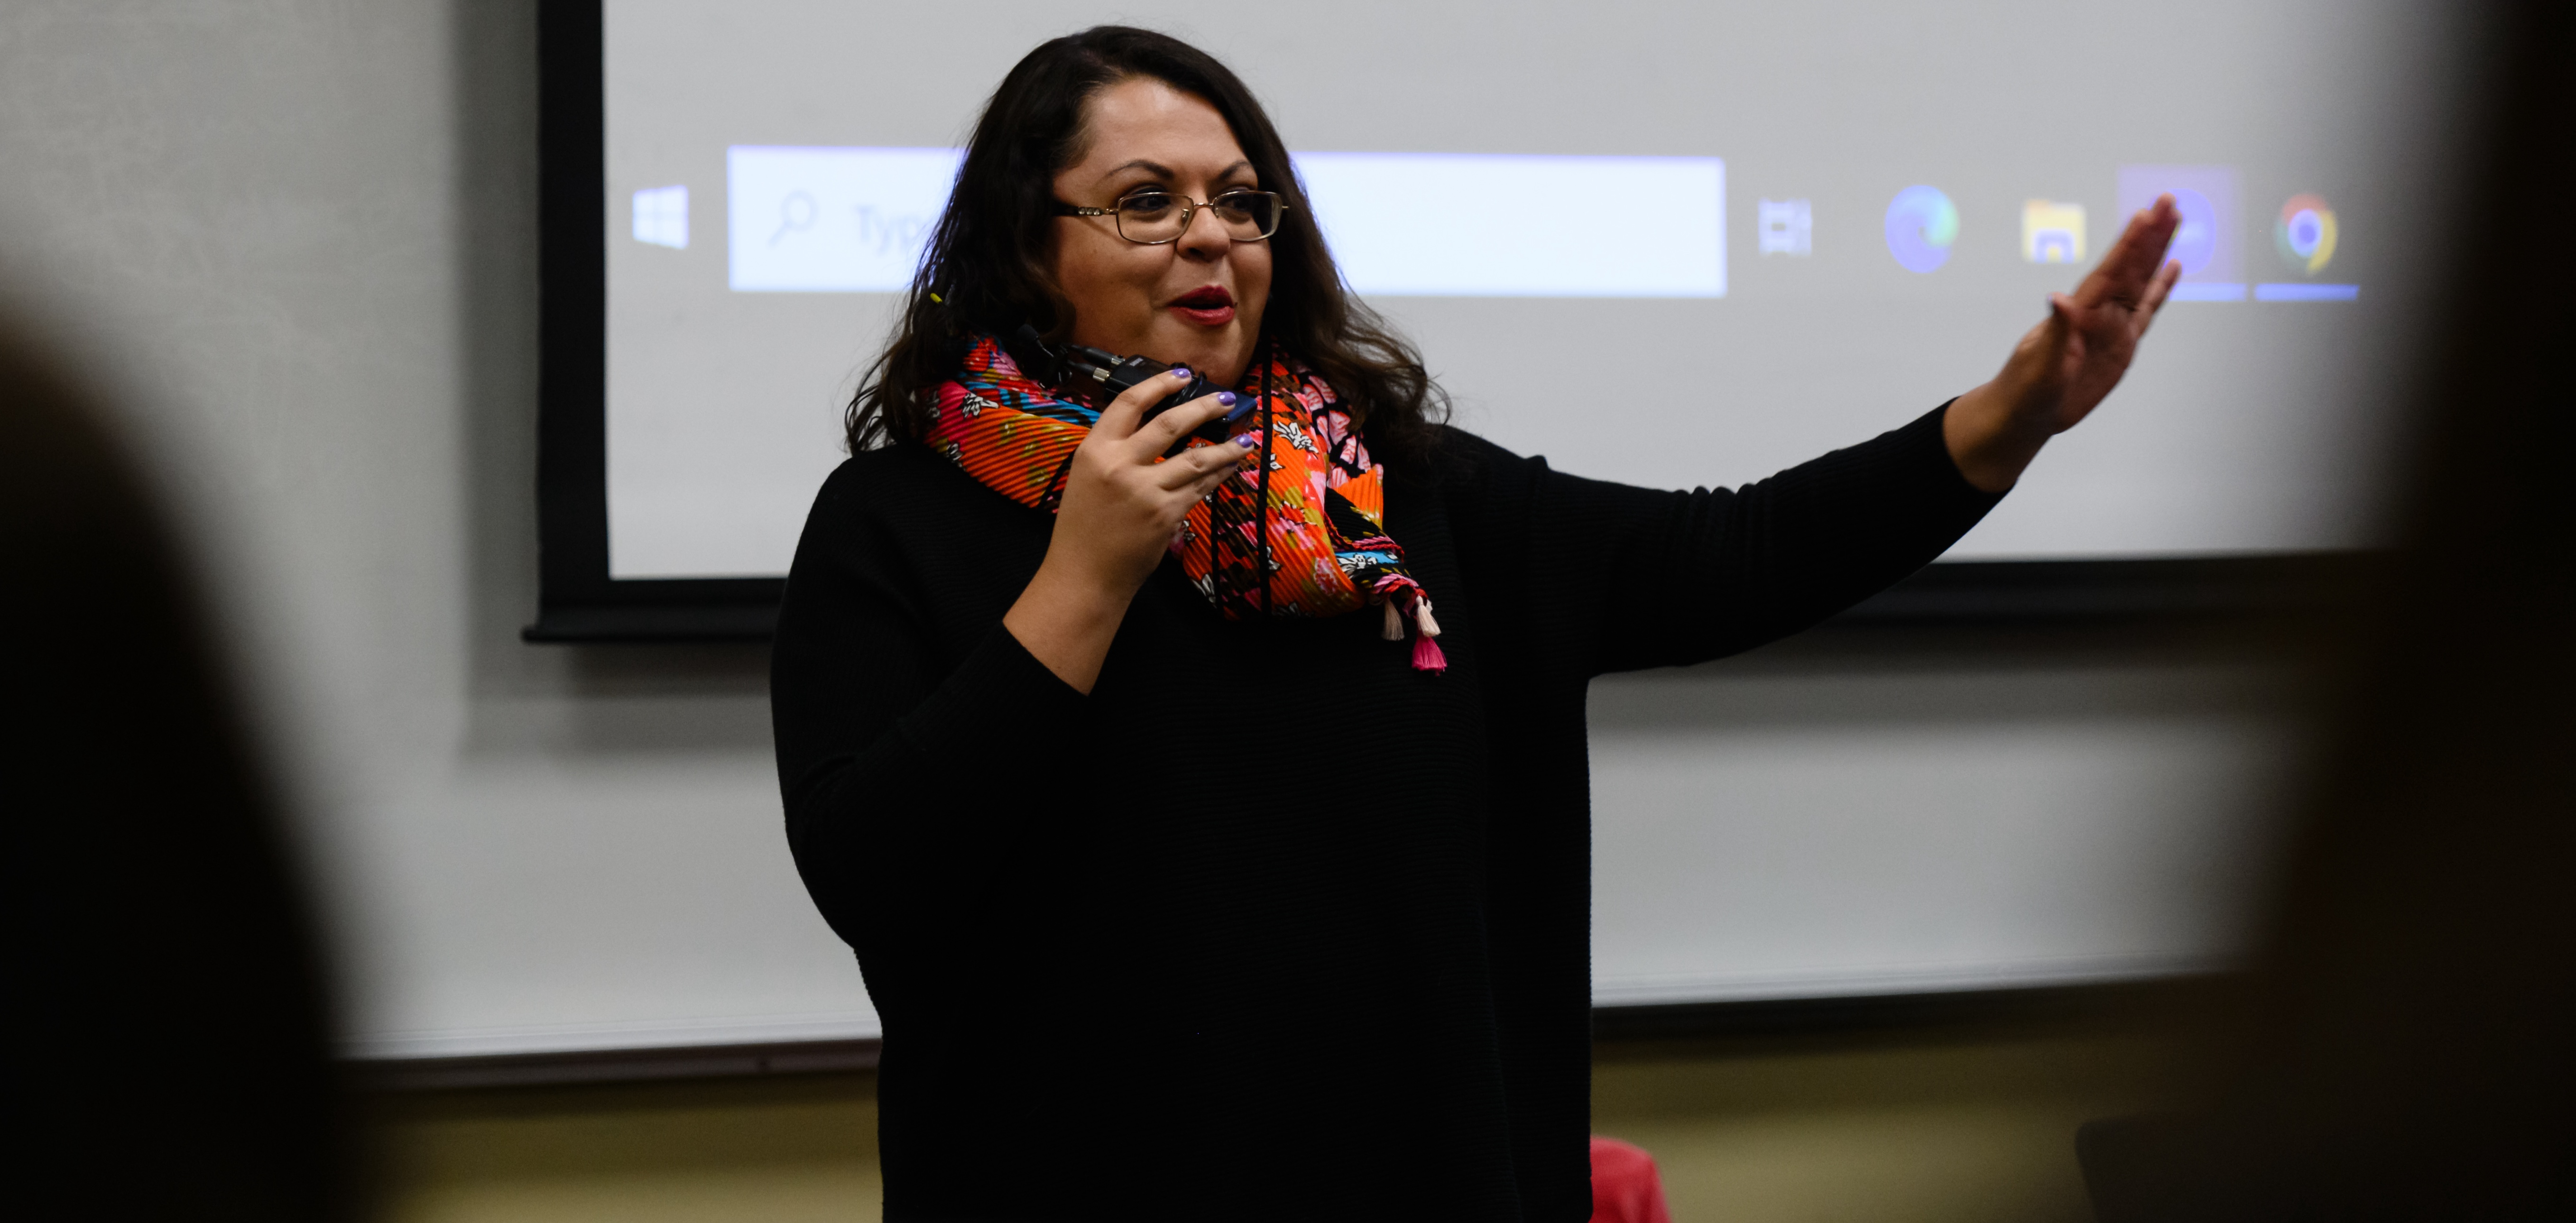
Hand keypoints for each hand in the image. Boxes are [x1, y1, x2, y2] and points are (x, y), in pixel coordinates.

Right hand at [1003, 370, 1254, 691]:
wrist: (1085, 575)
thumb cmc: (1084, 527)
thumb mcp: (1087, 477)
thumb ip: (1115, 451)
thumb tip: (1154, 427)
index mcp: (1095, 450)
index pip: (1129, 403)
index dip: (1159, 384)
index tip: (1183, 375)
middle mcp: (1120, 465)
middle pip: (1171, 423)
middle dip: (1205, 407)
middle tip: (1227, 399)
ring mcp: (1146, 490)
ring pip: (1196, 458)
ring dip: (1226, 446)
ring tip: (1245, 438)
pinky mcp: (1166, 514)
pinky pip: (1200, 488)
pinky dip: (1218, 474)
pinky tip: (1231, 466)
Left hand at [1944, 194, 2184, 491]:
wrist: (2025, 412)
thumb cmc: (2026, 388)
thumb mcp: (2041, 362)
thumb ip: (2056, 331)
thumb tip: (2058, 299)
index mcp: (2080, 313)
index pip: (2110, 270)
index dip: (2129, 244)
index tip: (2146, 215)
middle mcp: (2099, 312)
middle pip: (2131, 265)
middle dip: (2151, 234)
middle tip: (2168, 200)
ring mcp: (2113, 326)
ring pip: (2142, 279)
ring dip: (2158, 250)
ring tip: (2174, 219)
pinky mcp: (2122, 344)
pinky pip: (2147, 309)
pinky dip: (2160, 288)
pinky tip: (2172, 266)